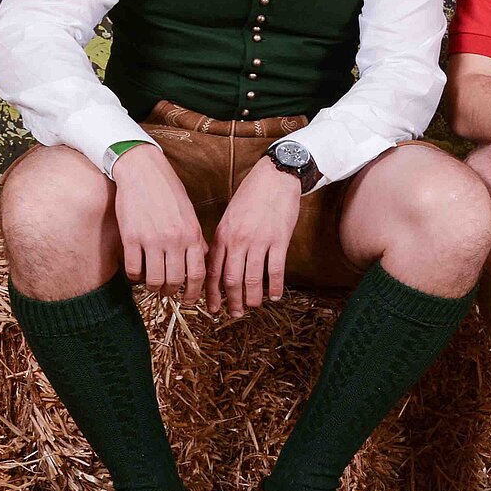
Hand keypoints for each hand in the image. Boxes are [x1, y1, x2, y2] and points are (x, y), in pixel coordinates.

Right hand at [111, 145, 206, 305]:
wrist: (143, 170)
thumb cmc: (168, 191)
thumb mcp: (189, 213)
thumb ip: (196, 238)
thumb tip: (202, 260)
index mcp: (192, 234)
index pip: (198, 274)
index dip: (194, 293)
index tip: (188, 301)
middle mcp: (174, 239)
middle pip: (175, 281)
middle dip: (171, 292)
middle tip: (167, 292)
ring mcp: (152, 239)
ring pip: (154, 280)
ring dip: (153, 287)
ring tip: (152, 283)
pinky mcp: (131, 237)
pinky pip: (133, 270)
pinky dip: (134, 277)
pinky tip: (136, 273)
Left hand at [204, 154, 302, 316]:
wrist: (275, 176)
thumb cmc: (252, 194)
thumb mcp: (229, 216)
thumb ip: (223, 239)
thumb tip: (217, 263)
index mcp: (223, 234)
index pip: (212, 270)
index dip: (212, 293)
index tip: (213, 307)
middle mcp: (238, 240)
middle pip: (231, 279)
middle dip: (232, 301)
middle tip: (234, 313)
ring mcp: (259, 240)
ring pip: (253, 279)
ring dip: (252, 298)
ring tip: (253, 306)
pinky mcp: (279, 239)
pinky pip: (275, 270)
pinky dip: (276, 286)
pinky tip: (276, 295)